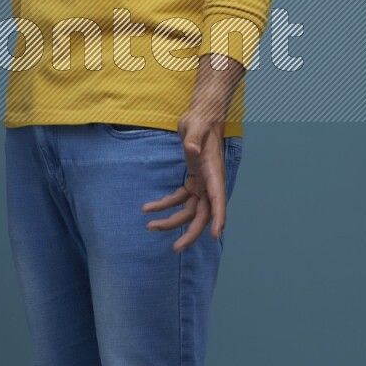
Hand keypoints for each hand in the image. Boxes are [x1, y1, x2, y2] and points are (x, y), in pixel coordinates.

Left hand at [140, 114, 226, 252]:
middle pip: (203, 214)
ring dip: (171, 220)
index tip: (215, 235)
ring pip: (189, 211)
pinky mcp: (192, 181)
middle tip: (175, 248)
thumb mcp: (196, 126)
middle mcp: (210, 182)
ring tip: (149, 226)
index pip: (218, 199)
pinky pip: (179, 199)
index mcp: (214, 172)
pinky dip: (164, 205)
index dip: (218, 218)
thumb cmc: (200, 121)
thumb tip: (192, 149)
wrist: (200, 117)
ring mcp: (201, 184)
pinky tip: (148, 207)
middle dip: (190, 232)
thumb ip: (194, 138)